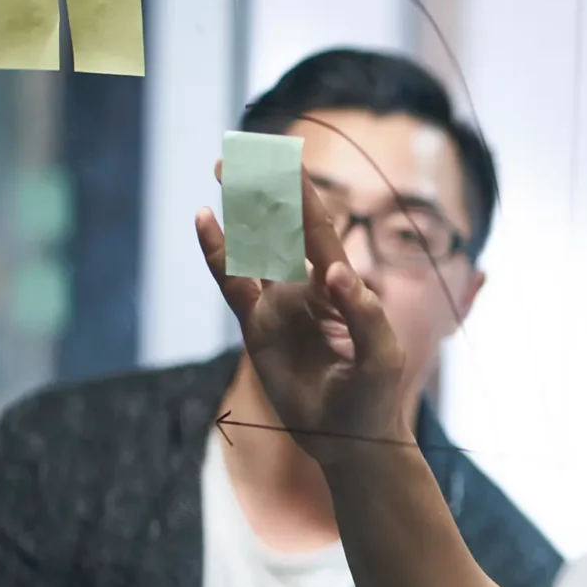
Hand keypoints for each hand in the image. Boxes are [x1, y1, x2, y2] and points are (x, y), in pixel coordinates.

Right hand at [196, 161, 410, 465]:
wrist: (351, 437)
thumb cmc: (375, 395)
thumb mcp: (380, 356)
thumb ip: (362, 313)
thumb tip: (334, 270)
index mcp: (342, 285)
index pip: (318, 228)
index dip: (300, 192)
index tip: (282, 156)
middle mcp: (307, 286)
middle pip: (282, 226)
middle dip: (265, 188)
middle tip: (241, 150)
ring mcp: (279, 305)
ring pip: (254, 248)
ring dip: (240, 210)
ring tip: (224, 171)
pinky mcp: (256, 329)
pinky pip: (232, 284)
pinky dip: (218, 253)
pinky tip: (205, 221)